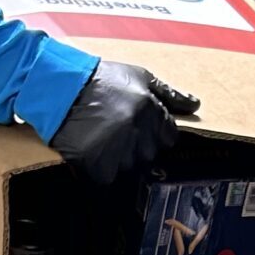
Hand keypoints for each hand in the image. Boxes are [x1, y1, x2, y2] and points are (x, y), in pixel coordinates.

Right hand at [49, 61, 198, 185]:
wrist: (59, 85)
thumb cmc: (101, 79)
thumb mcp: (139, 77)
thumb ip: (169, 94)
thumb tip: (195, 105)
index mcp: (150, 109)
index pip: (169, 138)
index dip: (155, 133)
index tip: (140, 127)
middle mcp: (136, 129)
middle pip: (150, 155)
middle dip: (138, 146)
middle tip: (118, 130)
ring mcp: (116, 147)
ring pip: (129, 167)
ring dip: (119, 159)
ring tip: (103, 138)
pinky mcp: (95, 161)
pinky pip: (107, 177)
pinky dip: (100, 169)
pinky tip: (92, 150)